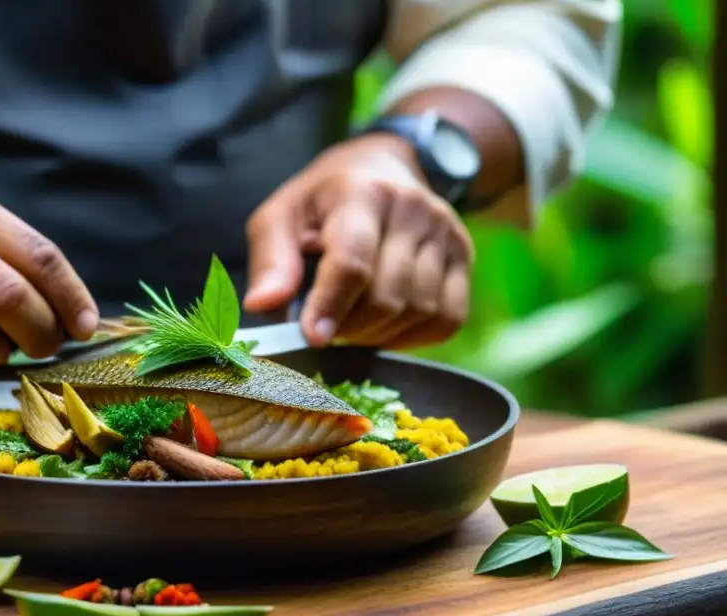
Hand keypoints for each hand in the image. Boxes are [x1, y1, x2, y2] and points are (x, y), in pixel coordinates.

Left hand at [243, 133, 473, 348]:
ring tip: (352, 320)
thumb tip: (262, 307)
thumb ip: (271, 261)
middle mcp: (413, 208)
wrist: (382, 168)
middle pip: (387, 296)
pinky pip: (448, 319)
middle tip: (326, 324)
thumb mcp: (282, 217)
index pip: (352, 261)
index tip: (313, 336)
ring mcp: (447, 232)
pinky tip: (385, 325)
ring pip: (419, 311)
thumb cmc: (323, 201)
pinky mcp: (465, 256)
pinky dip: (413, 336)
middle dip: (350, 326)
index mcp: (362, 192)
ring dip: (379, 333)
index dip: (331, 305)